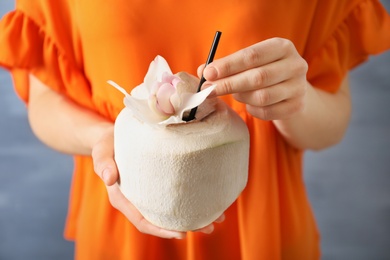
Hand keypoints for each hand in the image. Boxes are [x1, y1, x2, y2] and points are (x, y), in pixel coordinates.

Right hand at [91, 125, 223, 237]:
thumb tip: (109, 178)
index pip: (142, 221)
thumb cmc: (107, 144)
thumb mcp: (101, 150)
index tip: (181, 234)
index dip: (161, 230)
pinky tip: (211, 199)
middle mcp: (138, 200)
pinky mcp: (159, 184)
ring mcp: (150, 194)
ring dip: (195, 216)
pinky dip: (193, 200)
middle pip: (163, 220)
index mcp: (123, 198)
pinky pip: (176, 196)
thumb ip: (103, 163)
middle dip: (187, 226)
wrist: (113, 137)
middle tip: (209, 227)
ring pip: (173, 210)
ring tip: (218, 217)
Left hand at [198, 37, 307, 120]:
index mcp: (282, 47)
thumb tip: (202, 71)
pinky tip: (249, 104)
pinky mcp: (296, 106)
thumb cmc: (264, 71)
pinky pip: (266, 112)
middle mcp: (295, 65)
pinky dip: (252, 110)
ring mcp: (298, 88)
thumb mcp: (250, 62)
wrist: (292, 90)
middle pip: (258, 77)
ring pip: (262, 97)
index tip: (207, 73)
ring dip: (241, 97)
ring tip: (234, 94)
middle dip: (229, 84)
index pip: (252, 55)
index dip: (228, 65)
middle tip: (208, 89)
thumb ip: (228, 65)